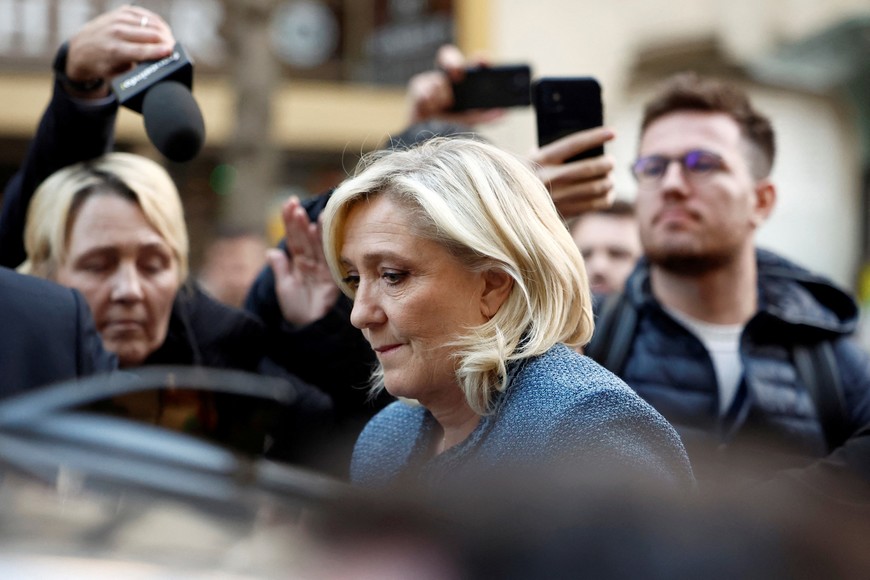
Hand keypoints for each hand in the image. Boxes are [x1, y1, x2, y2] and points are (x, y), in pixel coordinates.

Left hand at [65, 4, 174, 98]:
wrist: (80, 48)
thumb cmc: (102, 66)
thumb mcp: (116, 75)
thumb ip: (135, 72)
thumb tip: (156, 69)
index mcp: (114, 50)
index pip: (141, 50)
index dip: (159, 52)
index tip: (172, 53)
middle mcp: (116, 31)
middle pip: (150, 34)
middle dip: (167, 42)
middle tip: (176, 51)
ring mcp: (118, 18)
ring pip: (151, 23)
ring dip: (164, 32)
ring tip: (171, 42)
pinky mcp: (122, 11)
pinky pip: (146, 15)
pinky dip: (157, 23)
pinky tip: (163, 30)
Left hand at [268, 196, 340, 326]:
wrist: (310, 328)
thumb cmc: (297, 309)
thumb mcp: (284, 288)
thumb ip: (280, 269)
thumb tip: (271, 251)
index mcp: (298, 264)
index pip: (293, 240)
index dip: (290, 223)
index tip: (288, 205)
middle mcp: (310, 263)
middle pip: (303, 238)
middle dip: (298, 221)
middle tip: (294, 204)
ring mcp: (321, 268)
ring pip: (314, 245)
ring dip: (309, 228)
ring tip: (304, 213)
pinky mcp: (330, 277)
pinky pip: (326, 256)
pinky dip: (323, 242)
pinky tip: (320, 228)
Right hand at [407, 44, 504, 125]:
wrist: (430, 144)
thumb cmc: (450, 129)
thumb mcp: (471, 122)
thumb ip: (486, 117)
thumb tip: (504, 113)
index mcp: (465, 81)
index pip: (473, 63)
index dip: (479, 60)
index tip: (485, 61)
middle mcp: (448, 78)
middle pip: (448, 56)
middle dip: (453, 62)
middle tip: (458, 75)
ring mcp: (431, 83)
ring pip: (437, 81)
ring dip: (442, 95)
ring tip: (445, 107)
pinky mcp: (418, 92)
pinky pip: (422, 91)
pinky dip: (428, 101)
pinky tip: (431, 109)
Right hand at [529, 127, 616, 217]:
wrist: (508, 208)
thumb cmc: (522, 179)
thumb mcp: (528, 161)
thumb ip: (548, 151)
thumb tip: (578, 145)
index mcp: (541, 160)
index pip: (574, 144)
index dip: (595, 137)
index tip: (612, 133)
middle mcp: (549, 178)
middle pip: (589, 168)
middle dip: (606, 164)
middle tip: (611, 162)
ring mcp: (557, 197)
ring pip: (595, 187)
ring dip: (609, 182)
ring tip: (610, 179)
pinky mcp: (563, 213)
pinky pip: (594, 205)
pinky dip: (606, 198)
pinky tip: (607, 194)